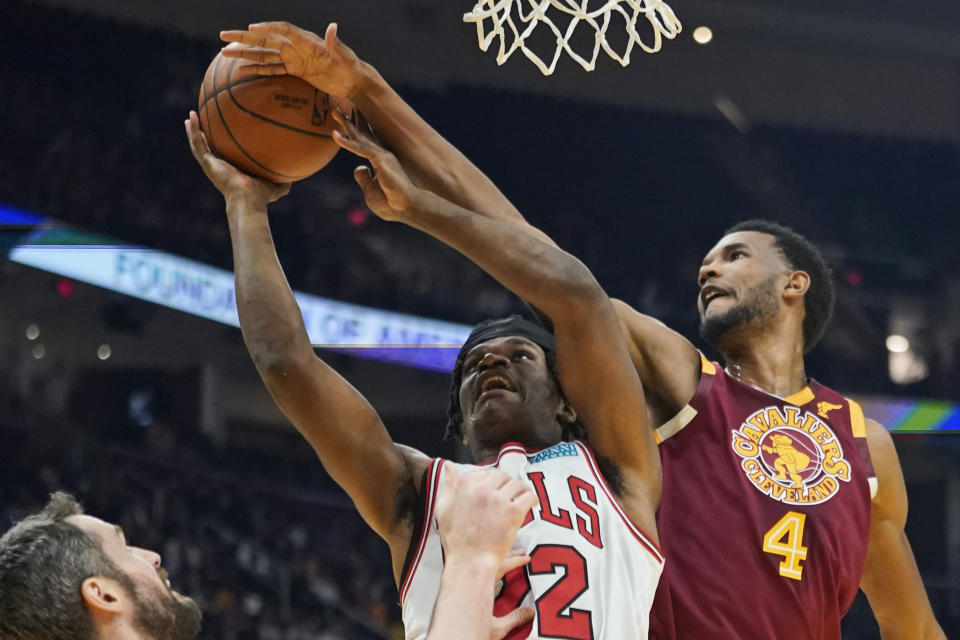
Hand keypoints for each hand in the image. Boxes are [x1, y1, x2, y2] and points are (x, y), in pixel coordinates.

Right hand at [184, 111, 288, 205]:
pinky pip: (198, 144)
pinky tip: (191, 118)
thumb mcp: (277, 185)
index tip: (223, 135)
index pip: (226, 156)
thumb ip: (285, 179)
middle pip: (209, 149)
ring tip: (190, 117)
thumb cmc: (262, 196)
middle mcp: (220, 168)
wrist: (249, 198)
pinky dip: (193, 131)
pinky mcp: (208, 163)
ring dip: (194, 131)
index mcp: (232, 171)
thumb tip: (297, 172)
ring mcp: (212, 165)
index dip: (223, 146)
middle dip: (204, 136)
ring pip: (199, 145)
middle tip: (201, 123)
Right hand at [220, 22, 363, 98]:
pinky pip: (271, 69)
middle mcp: (295, 46)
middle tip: (223, 35)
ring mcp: (292, 58)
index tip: (251, 29)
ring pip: (263, 54)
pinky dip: (256, 68)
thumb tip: (333, 26)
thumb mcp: (342, 55)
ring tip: (224, 52)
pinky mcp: (293, 70)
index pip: (282, 29)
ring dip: (244, 53)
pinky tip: (241, 69)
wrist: (352, 80)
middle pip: (265, 39)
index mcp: (305, 39)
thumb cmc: (349, 65)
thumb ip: (335, 42)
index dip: (267, 28)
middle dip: (244, 37)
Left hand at [329, 109, 419, 220]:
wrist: (406, 208)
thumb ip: (364, 179)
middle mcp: (382, 155)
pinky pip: (360, 149)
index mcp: (380, 162)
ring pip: (360, 137)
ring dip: (346, 124)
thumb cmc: (392, 204)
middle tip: (335, 108)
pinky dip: (347, 142)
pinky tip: (335, 135)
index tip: (343, 120)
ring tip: (334, 111)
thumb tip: (358, 168)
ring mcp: (382, 156)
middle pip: (362, 134)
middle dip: (348, 121)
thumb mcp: (371, 192)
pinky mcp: (380, 160)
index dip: (354, 130)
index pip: (365, 143)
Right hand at [435, 463, 537, 639]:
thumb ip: (448, 485)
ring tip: (523, 497)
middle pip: (502, 476)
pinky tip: (532, 505)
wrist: (469, 562)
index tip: (495, 491)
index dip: (491, 482)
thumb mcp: (443, 508)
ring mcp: (498, 500)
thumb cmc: (454, 539)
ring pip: (516, 484)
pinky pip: (528, 496)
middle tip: (512, 493)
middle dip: (507, 483)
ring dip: (521, 489)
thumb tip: (448, 465)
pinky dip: (532, 499)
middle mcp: (482, 489)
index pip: (483, 474)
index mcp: (464, 486)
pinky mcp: (513, 512)